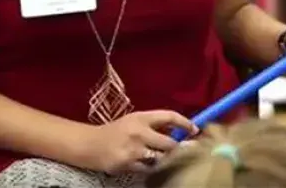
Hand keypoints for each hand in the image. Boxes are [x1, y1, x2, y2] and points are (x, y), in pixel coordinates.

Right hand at [84, 110, 198, 174]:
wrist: (91, 144)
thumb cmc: (116, 131)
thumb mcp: (135, 120)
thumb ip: (154, 123)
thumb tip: (178, 128)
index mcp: (142, 117)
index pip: (169, 116)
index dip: (185, 123)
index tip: (195, 129)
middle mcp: (139, 131)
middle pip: (169, 143)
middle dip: (179, 148)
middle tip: (187, 151)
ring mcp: (134, 149)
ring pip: (161, 158)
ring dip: (166, 159)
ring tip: (167, 158)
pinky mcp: (128, 165)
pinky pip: (148, 169)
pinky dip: (152, 168)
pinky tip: (149, 165)